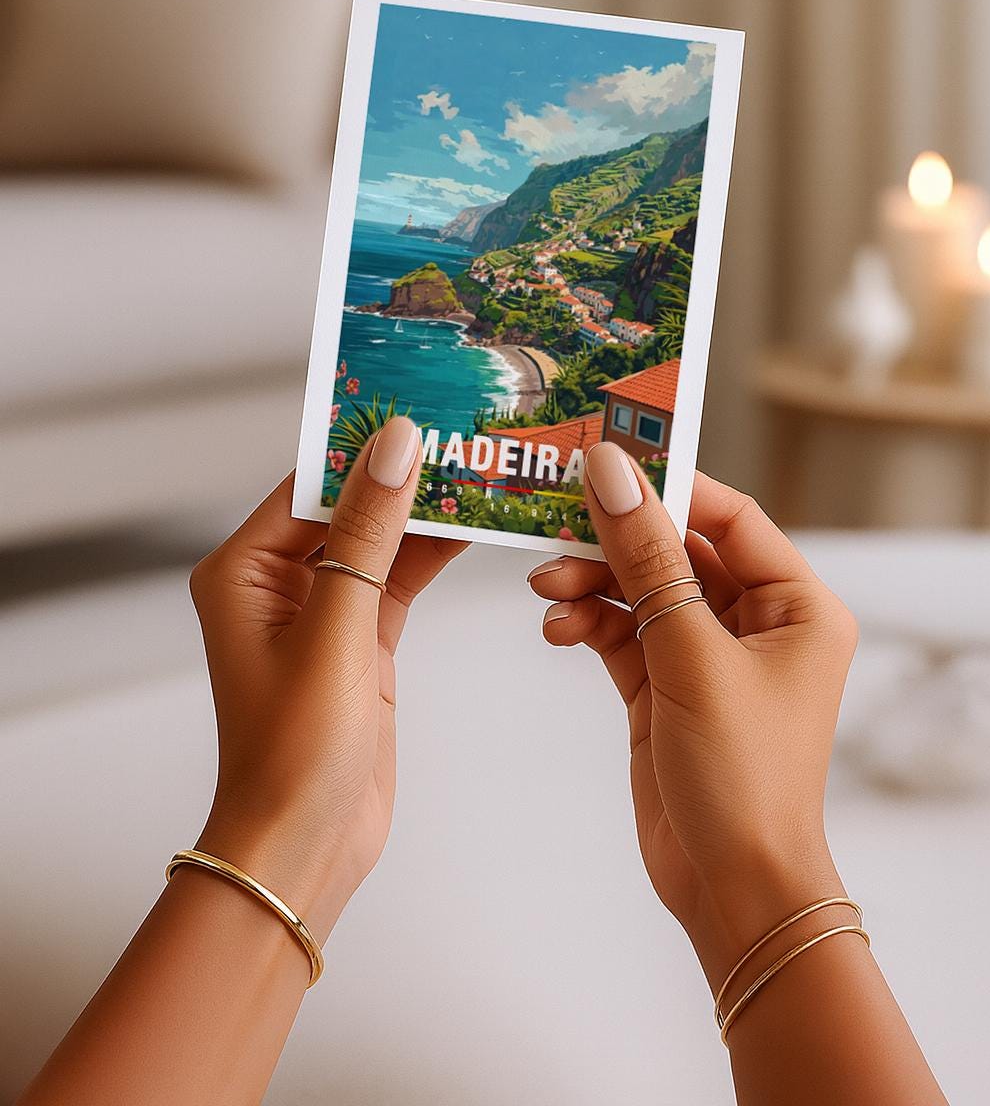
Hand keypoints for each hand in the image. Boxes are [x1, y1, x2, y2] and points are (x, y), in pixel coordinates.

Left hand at [189, 416, 464, 937]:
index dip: (364, 444)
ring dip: (426, 511)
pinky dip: (435, 554)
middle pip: (348, 505)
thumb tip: (395, 448)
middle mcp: (277, 582)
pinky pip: (400, 578)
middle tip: (463, 430)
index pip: (310, 483)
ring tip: (482, 466)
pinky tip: (476, 523)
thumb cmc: (292, 752)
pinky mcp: (361, 639)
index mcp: (243, 569)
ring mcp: (322, 611)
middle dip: (404, 473)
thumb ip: (367, 534)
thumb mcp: (336, 628)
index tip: (419, 405)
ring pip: (380, 539)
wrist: (304, 847)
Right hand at [529, 445, 857, 987]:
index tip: (603, 460)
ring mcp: (707, 655)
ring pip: (641, 589)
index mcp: (797, 605)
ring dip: (591, 582)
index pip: (728, 515)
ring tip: (544, 587)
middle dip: (613, 539)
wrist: (731, 890)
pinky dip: (586, 623)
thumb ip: (647, 561)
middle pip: (675, 548)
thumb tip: (610, 473)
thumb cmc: (743, 777)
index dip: (667, 484)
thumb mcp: (691, 656)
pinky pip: (621, 632)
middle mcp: (757, 622)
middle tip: (551, 518)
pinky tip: (555, 628)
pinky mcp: (665, 687)